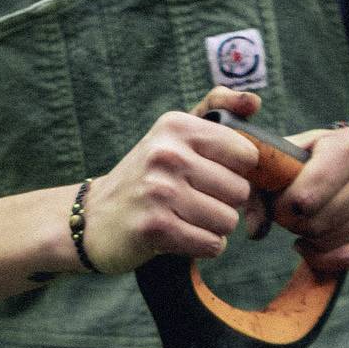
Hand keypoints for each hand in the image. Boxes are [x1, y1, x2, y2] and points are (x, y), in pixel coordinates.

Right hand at [80, 88, 266, 272]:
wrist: (93, 218)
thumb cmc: (147, 176)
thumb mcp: (174, 134)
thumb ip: (217, 109)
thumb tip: (254, 101)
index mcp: (176, 126)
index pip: (246, 154)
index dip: (236, 171)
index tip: (212, 176)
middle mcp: (167, 154)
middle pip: (240, 191)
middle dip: (225, 203)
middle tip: (194, 201)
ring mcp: (159, 191)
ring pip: (228, 220)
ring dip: (213, 227)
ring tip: (186, 217)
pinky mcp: (155, 228)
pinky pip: (212, 244)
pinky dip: (203, 246)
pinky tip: (180, 235)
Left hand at [272, 120, 348, 272]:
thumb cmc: (317, 158)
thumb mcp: (290, 156)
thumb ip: (262, 184)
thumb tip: (255, 230)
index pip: (305, 197)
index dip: (282, 209)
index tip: (279, 205)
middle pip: (318, 222)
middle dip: (295, 225)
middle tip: (291, 217)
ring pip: (332, 242)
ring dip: (308, 241)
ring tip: (304, 226)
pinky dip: (322, 259)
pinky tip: (312, 246)